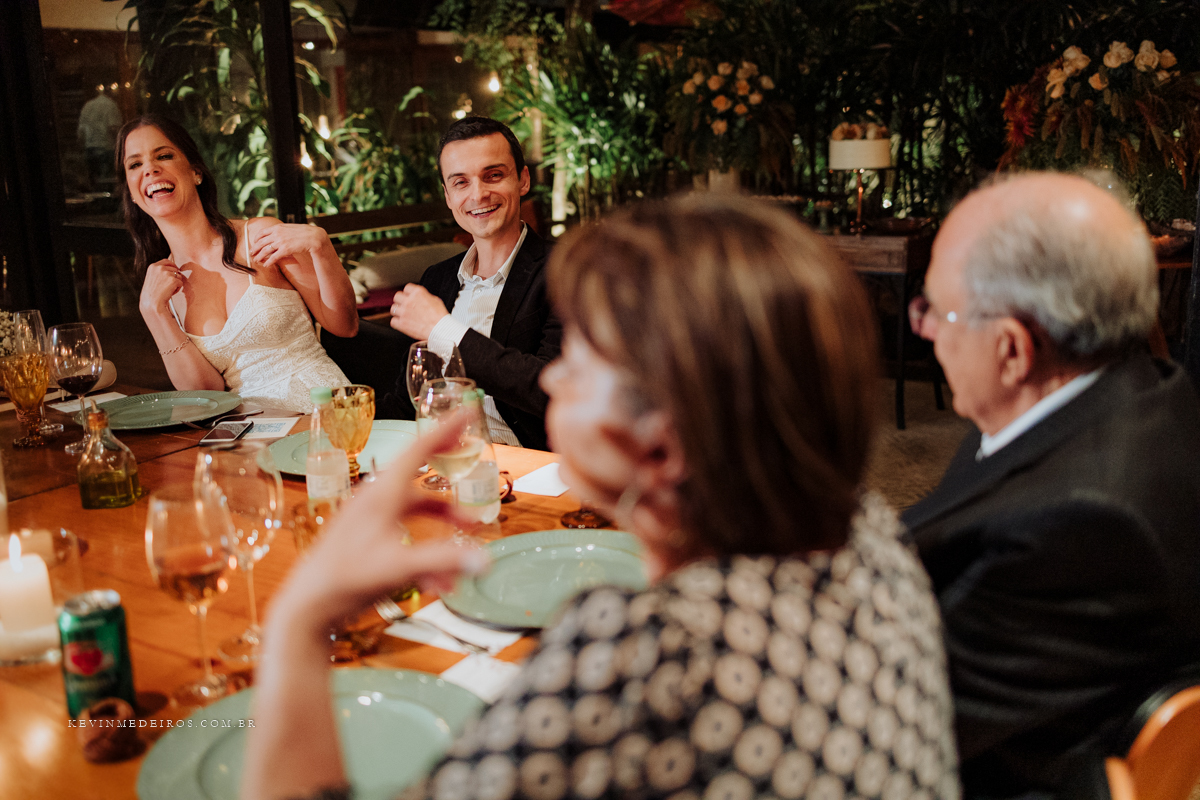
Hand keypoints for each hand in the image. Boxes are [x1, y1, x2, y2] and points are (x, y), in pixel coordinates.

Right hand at [139, 258, 184, 314]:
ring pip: (179, 276)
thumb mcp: (152, 278)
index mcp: (153, 266)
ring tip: (167, 290)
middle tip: (167, 286)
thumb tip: (174, 269)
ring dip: (176, 283)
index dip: (172, 265)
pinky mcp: (173, 280)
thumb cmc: (152, 293)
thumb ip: (159, 272)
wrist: (151, 303)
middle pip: (174, 269)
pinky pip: (181, 283)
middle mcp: (160, 268)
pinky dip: (177, 289)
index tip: (175, 270)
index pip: (167, 261)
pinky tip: (170, 293)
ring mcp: (166, 273)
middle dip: (174, 277)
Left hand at [249, 222, 330, 268]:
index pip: (262, 232)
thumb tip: (278, 233)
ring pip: (265, 250)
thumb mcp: (290, 227)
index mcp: (278, 227)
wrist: (314, 237)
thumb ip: (282, 230)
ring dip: (259, 256)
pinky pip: (273, 257)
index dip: (256, 239)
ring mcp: (281, 242)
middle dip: (255, 249)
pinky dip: (268, 262)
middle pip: (261, 242)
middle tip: (251, 253)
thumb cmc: (304, 233)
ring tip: (256, 261)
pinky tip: (266, 265)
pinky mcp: (285, 250)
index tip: (254, 243)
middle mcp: (277, 234)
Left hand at [271, 413, 487, 633]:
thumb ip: (444, 562)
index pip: (418, 450)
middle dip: (445, 462)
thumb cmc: (345, 581)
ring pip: (415, 507)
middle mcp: (375, 502)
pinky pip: (405, 533)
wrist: (307, 608)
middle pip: (417, 471)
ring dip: (443, 517)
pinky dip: (426, 549)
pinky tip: (439, 580)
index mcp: (382, 496)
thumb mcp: (399, 568)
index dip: (445, 429)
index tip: (466, 411)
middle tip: (467, 448)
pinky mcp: (366, 539)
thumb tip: (484, 559)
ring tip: (469, 531)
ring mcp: (369, 520)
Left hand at [390, 284, 449, 339]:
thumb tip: (421, 298)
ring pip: (393, 308)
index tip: (409, 296)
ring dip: (398, 312)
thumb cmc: (440, 317)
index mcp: (418, 293)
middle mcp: (409, 301)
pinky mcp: (401, 323)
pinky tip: (402, 323)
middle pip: (397, 297)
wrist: (440, 330)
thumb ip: (424, 296)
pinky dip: (397, 323)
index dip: (408, 293)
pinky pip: (393, 321)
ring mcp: (404, 312)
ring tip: (404, 315)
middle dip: (401, 301)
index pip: (407, 288)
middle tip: (405, 305)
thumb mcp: (435, 300)